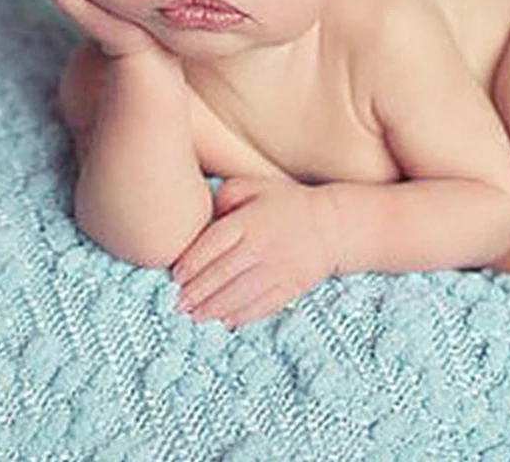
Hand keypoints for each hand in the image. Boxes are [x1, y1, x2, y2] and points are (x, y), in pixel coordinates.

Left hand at [171, 175, 336, 327]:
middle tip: (178, 304)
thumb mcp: (259, 186)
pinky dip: (241, 316)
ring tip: (194, 316)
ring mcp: (279, 269)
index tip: (175, 276)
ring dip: (212, 309)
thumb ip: (229, 194)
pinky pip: (262, 305)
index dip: (191, 263)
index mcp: (252, 220)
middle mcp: (263, 246)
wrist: (333, 224)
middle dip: (196, 292)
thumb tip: (205, 214)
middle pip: (221, 274)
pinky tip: (224, 322)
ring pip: (238, 294)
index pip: (213, 244)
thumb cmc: (288, 204)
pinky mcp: (292, 287)